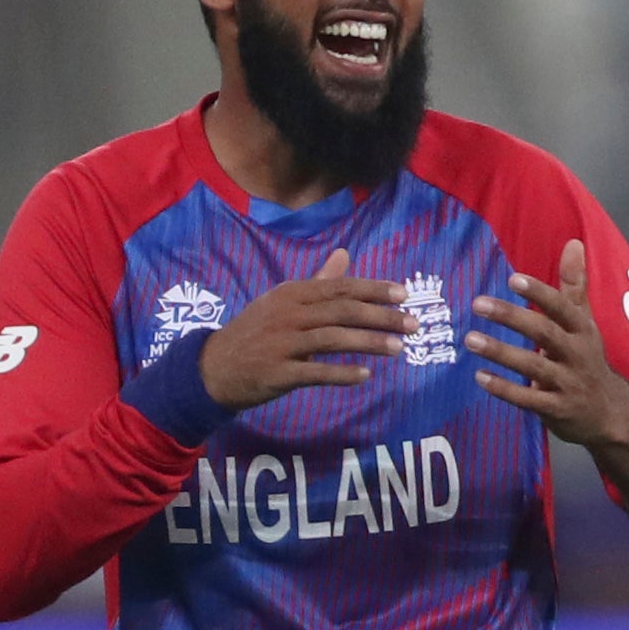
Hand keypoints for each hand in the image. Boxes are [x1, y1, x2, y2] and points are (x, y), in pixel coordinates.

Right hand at [199, 247, 413, 409]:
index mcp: (292, 294)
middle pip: (342, 311)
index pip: (340, 287)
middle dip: (381, 316)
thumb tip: (344, 254)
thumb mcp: (283, 302)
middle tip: (414, 324)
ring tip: (399, 347)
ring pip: (333, 339)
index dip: (373, 289)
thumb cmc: (256, 332)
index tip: (404, 294)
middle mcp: (288, 314)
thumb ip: (318, 281)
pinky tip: (366, 375)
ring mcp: (282, 343)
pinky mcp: (278, 372)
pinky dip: (341, 373)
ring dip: (369, 343)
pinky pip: (315, 372)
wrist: (214, 367)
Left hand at [466, 240, 628, 449]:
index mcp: (583, 331)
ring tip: (470, 339)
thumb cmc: (588, 360)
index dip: (540, 294)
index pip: (563, 308)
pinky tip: (480, 377)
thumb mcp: (585, 322)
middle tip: (478, 304)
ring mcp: (568, 384)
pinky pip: (528, 399)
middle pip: (544, 333)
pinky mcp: (557, 410)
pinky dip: (504, 388)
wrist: (609, 414)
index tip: (513, 279)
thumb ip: (574, 285)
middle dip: (511, 317)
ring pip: (532, 366)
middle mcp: (578, 355)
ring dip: (500, 352)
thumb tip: (573, 243)